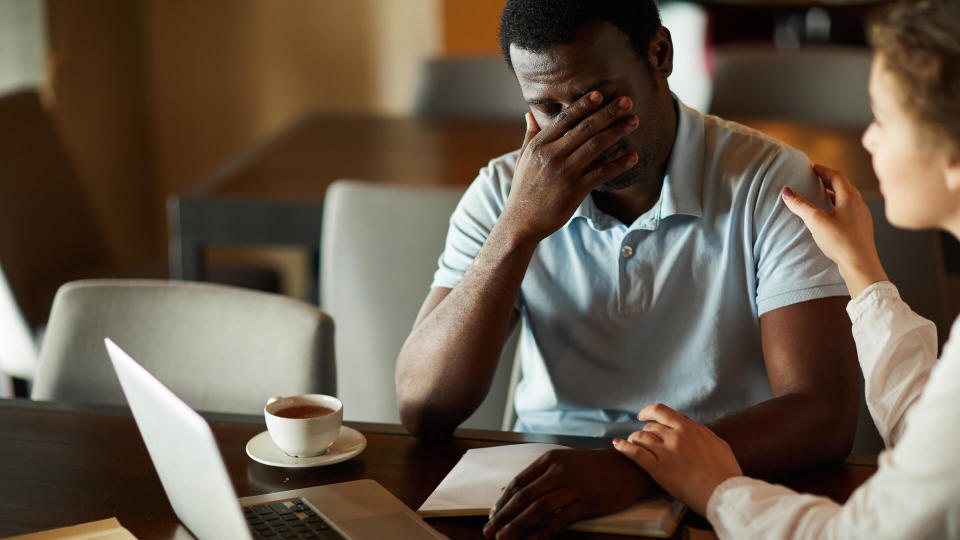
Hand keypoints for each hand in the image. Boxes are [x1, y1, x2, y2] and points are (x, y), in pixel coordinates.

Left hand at [483, 448, 653, 539]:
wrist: (627, 467)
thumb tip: (503, 492)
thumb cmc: (590, 467)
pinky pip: (560, 519)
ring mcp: (573, 486)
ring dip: (518, 525)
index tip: (490, 517)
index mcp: (549, 460)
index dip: (502, 502)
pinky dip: (544, 531)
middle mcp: (558, 471)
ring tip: (504, 538)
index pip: (518, 483)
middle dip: (503, 516)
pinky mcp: (587, 502)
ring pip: (538, 509)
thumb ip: (533, 477)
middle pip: (524, 497)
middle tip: (489, 531)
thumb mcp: (560, 464)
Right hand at [502, 91, 638, 241]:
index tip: (600, 94)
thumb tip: (529, 115)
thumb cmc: (523, 189)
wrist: (522, 221)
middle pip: (585, 128)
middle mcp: (552, 155)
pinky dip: (619, 164)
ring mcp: (565, 172)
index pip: (564, 119)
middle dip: (608, 113)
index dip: (583, 105)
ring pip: (596, 146)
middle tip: (627, 101)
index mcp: (539, 145)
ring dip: (617, 131)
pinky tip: (633, 157)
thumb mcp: (523, 159)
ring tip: (634, 121)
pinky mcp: (575, 190)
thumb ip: (530, 136)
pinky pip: (602, 173)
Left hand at [613, 404, 741, 516]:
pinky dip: (623, 447)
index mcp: (690, 428)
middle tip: (642, 438)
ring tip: (631, 443)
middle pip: (650, 426)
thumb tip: (692, 428)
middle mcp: (676, 436)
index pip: (662, 411)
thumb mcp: (717, 443)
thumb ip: (701, 433)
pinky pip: (635, 452)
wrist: (723, 493)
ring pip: (641, 437)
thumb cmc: (725, 472)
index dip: (648, 411)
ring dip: (634, 439)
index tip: (642, 416)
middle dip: (644, 431)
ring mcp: (666, 451)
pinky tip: (617, 445)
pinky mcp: (658, 468)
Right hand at [781, 164, 887, 297]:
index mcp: (850, 198)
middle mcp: (859, 204)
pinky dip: (838, 205)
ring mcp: (862, 217)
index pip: (837, 176)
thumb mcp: (817, 221)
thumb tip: (786, 192)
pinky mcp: (861, 228)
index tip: (812, 168)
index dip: (824, 170)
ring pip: (848, 198)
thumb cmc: (841, 242)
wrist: (861, 265)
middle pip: (844, 185)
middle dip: (829, 180)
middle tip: (815, 178)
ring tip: (821, 195)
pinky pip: (849, 210)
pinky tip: (831, 215)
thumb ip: (801, 205)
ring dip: (834, 193)